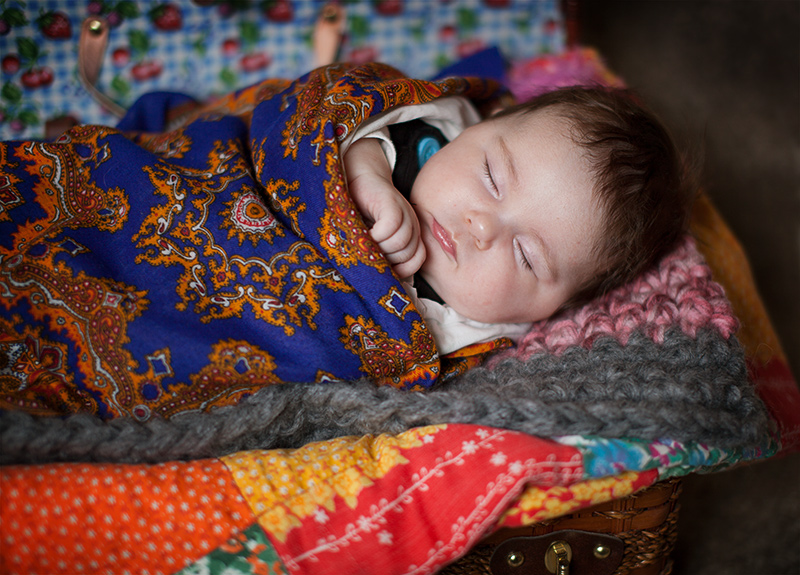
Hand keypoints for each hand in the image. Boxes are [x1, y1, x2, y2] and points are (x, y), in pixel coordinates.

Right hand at [344, 138, 425, 277]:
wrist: (355, 173)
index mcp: (411, 233)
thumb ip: (379, 254)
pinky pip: (390, 228)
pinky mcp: (391, 202)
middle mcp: (412, 223)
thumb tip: (381, 281)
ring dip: (378, 249)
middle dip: (385, 260)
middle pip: (408, 254)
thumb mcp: (370, 236)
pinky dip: (375, 236)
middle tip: (365, 254)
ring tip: (361, 242)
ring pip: (400, 244)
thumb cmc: (359, 210)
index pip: (416, 260)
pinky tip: (362, 233)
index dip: (399, 270)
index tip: (379, 270)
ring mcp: (404, 212)